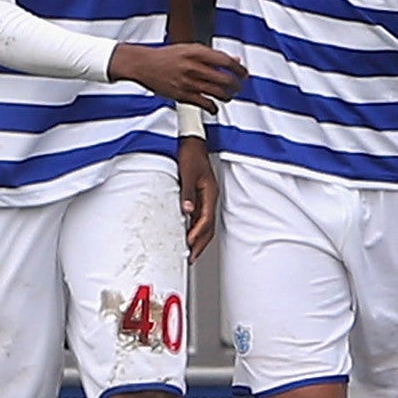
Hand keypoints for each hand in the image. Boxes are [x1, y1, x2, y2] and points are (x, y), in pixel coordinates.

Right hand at [109, 42, 246, 110]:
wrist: (144, 64)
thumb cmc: (168, 56)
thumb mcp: (190, 49)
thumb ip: (213, 55)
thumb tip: (235, 60)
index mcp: (196, 52)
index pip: (225, 61)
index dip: (239, 69)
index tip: (244, 74)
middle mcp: (193, 66)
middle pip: (224, 78)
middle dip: (235, 85)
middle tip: (238, 87)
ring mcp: (188, 82)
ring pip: (217, 92)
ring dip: (227, 96)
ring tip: (228, 97)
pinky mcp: (182, 95)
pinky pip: (204, 104)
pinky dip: (213, 108)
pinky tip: (214, 108)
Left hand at [178, 136, 217, 262]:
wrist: (191, 141)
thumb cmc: (191, 153)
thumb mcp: (187, 173)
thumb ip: (187, 192)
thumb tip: (187, 210)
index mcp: (210, 193)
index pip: (205, 220)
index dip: (197, 234)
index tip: (188, 244)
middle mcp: (210, 197)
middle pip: (208, 227)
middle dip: (200, 244)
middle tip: (191, 257)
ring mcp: (206, 197)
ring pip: (205, 223)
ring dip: (198, 238)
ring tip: (190, 250)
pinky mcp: (199, 195)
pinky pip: (200, 216)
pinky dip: (195, 228)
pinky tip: (187, 232)